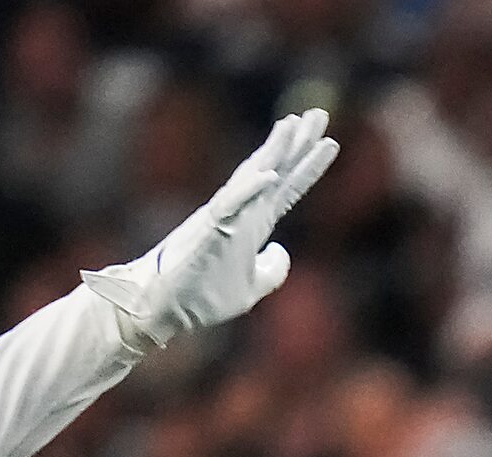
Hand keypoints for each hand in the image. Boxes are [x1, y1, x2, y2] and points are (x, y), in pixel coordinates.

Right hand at [80, 111, 338, 349]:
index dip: (308, 167)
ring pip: (253, 177)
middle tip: (320, 113)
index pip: (288, 189)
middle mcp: (241, 213)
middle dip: (297, 143)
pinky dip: (249, 190)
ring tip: (294, 124)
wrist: (161, 307)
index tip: (330, 143)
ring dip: (274, 152)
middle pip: (275, 171)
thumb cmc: (200, 296)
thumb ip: (271, 272)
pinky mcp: (207, 232)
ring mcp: (224, 218)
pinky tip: (269, 174)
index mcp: (254, 224)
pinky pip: (230, 207)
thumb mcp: (250, 289)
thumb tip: (281, 251)